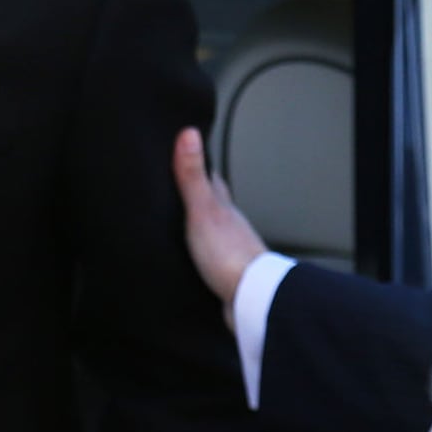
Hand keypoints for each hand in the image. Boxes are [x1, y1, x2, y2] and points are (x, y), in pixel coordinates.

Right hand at [174, 125, 270, 307]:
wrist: (250, 297)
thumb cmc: (228, 254)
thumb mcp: (202, 210)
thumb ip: (193, 176)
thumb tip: (189, 133)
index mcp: (223, 206)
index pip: (212, 177)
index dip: (200, 163)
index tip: (189, 148)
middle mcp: (228, 223)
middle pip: (213, 201)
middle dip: (199, 190)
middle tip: (182, 179)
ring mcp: (228, 247)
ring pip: (211, 227)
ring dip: (199, 220)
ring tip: (181, 215)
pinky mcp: (223, 270)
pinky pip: (208, 253)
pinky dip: (199, 248)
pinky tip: (191, 252)